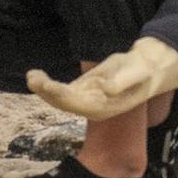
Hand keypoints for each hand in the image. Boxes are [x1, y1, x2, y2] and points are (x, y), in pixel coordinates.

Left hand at [27, 37, 177, 121]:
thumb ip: (121, 82)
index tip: (47, 84)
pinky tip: (36, 76)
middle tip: (32, 77)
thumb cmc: (142, 72)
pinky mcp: (82, 91)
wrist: (147, 70)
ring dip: (43, 88)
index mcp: (104, 107)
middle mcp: (91, 107)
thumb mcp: (137, 74)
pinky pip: (61, 90)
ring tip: (31, 76)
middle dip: (47, 92)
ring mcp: (85, 100)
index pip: (78, 103)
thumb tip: (104, 88)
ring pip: (59, 98)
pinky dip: (47, 85)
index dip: (61, 95)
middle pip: (64, 103)